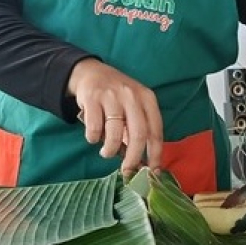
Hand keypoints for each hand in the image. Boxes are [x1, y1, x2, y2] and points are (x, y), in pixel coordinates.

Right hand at [68, 58, 163, 176]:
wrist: (90, 72)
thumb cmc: (116, 96)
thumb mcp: (133, 106)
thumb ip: (138, 129)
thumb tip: (142, 164)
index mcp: (147, 98)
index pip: (156, 131)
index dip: (156, 154)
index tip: (153, 172)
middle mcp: (132, 96)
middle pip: (138, 134)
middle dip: (133, 158)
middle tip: (127, 171)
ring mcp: (112, 96)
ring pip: (115, 133)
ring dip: (109, 150)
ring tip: (106, 152)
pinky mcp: (92, 98)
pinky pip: (94, 128)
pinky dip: (93, 139)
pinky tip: (93, 137)